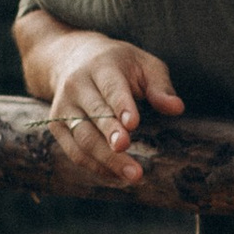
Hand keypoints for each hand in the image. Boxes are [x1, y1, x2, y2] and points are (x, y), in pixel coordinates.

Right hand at [43, 33, 183, 186]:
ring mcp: (63, 106)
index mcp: (101, 67)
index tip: (133, 124)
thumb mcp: (143, 64)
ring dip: (107, 159)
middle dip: (111, 136)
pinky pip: (74, 151)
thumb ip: (160, 86)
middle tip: (129, 153)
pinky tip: (116, 175)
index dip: (121, 106)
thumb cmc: (118, 64)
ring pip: (83, 137)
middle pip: (95, 115)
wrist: (71, 58)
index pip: (111, 87)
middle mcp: (77, 86)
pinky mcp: (56, 125)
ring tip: (133, 174)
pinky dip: (95, 166)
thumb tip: (177, 108)